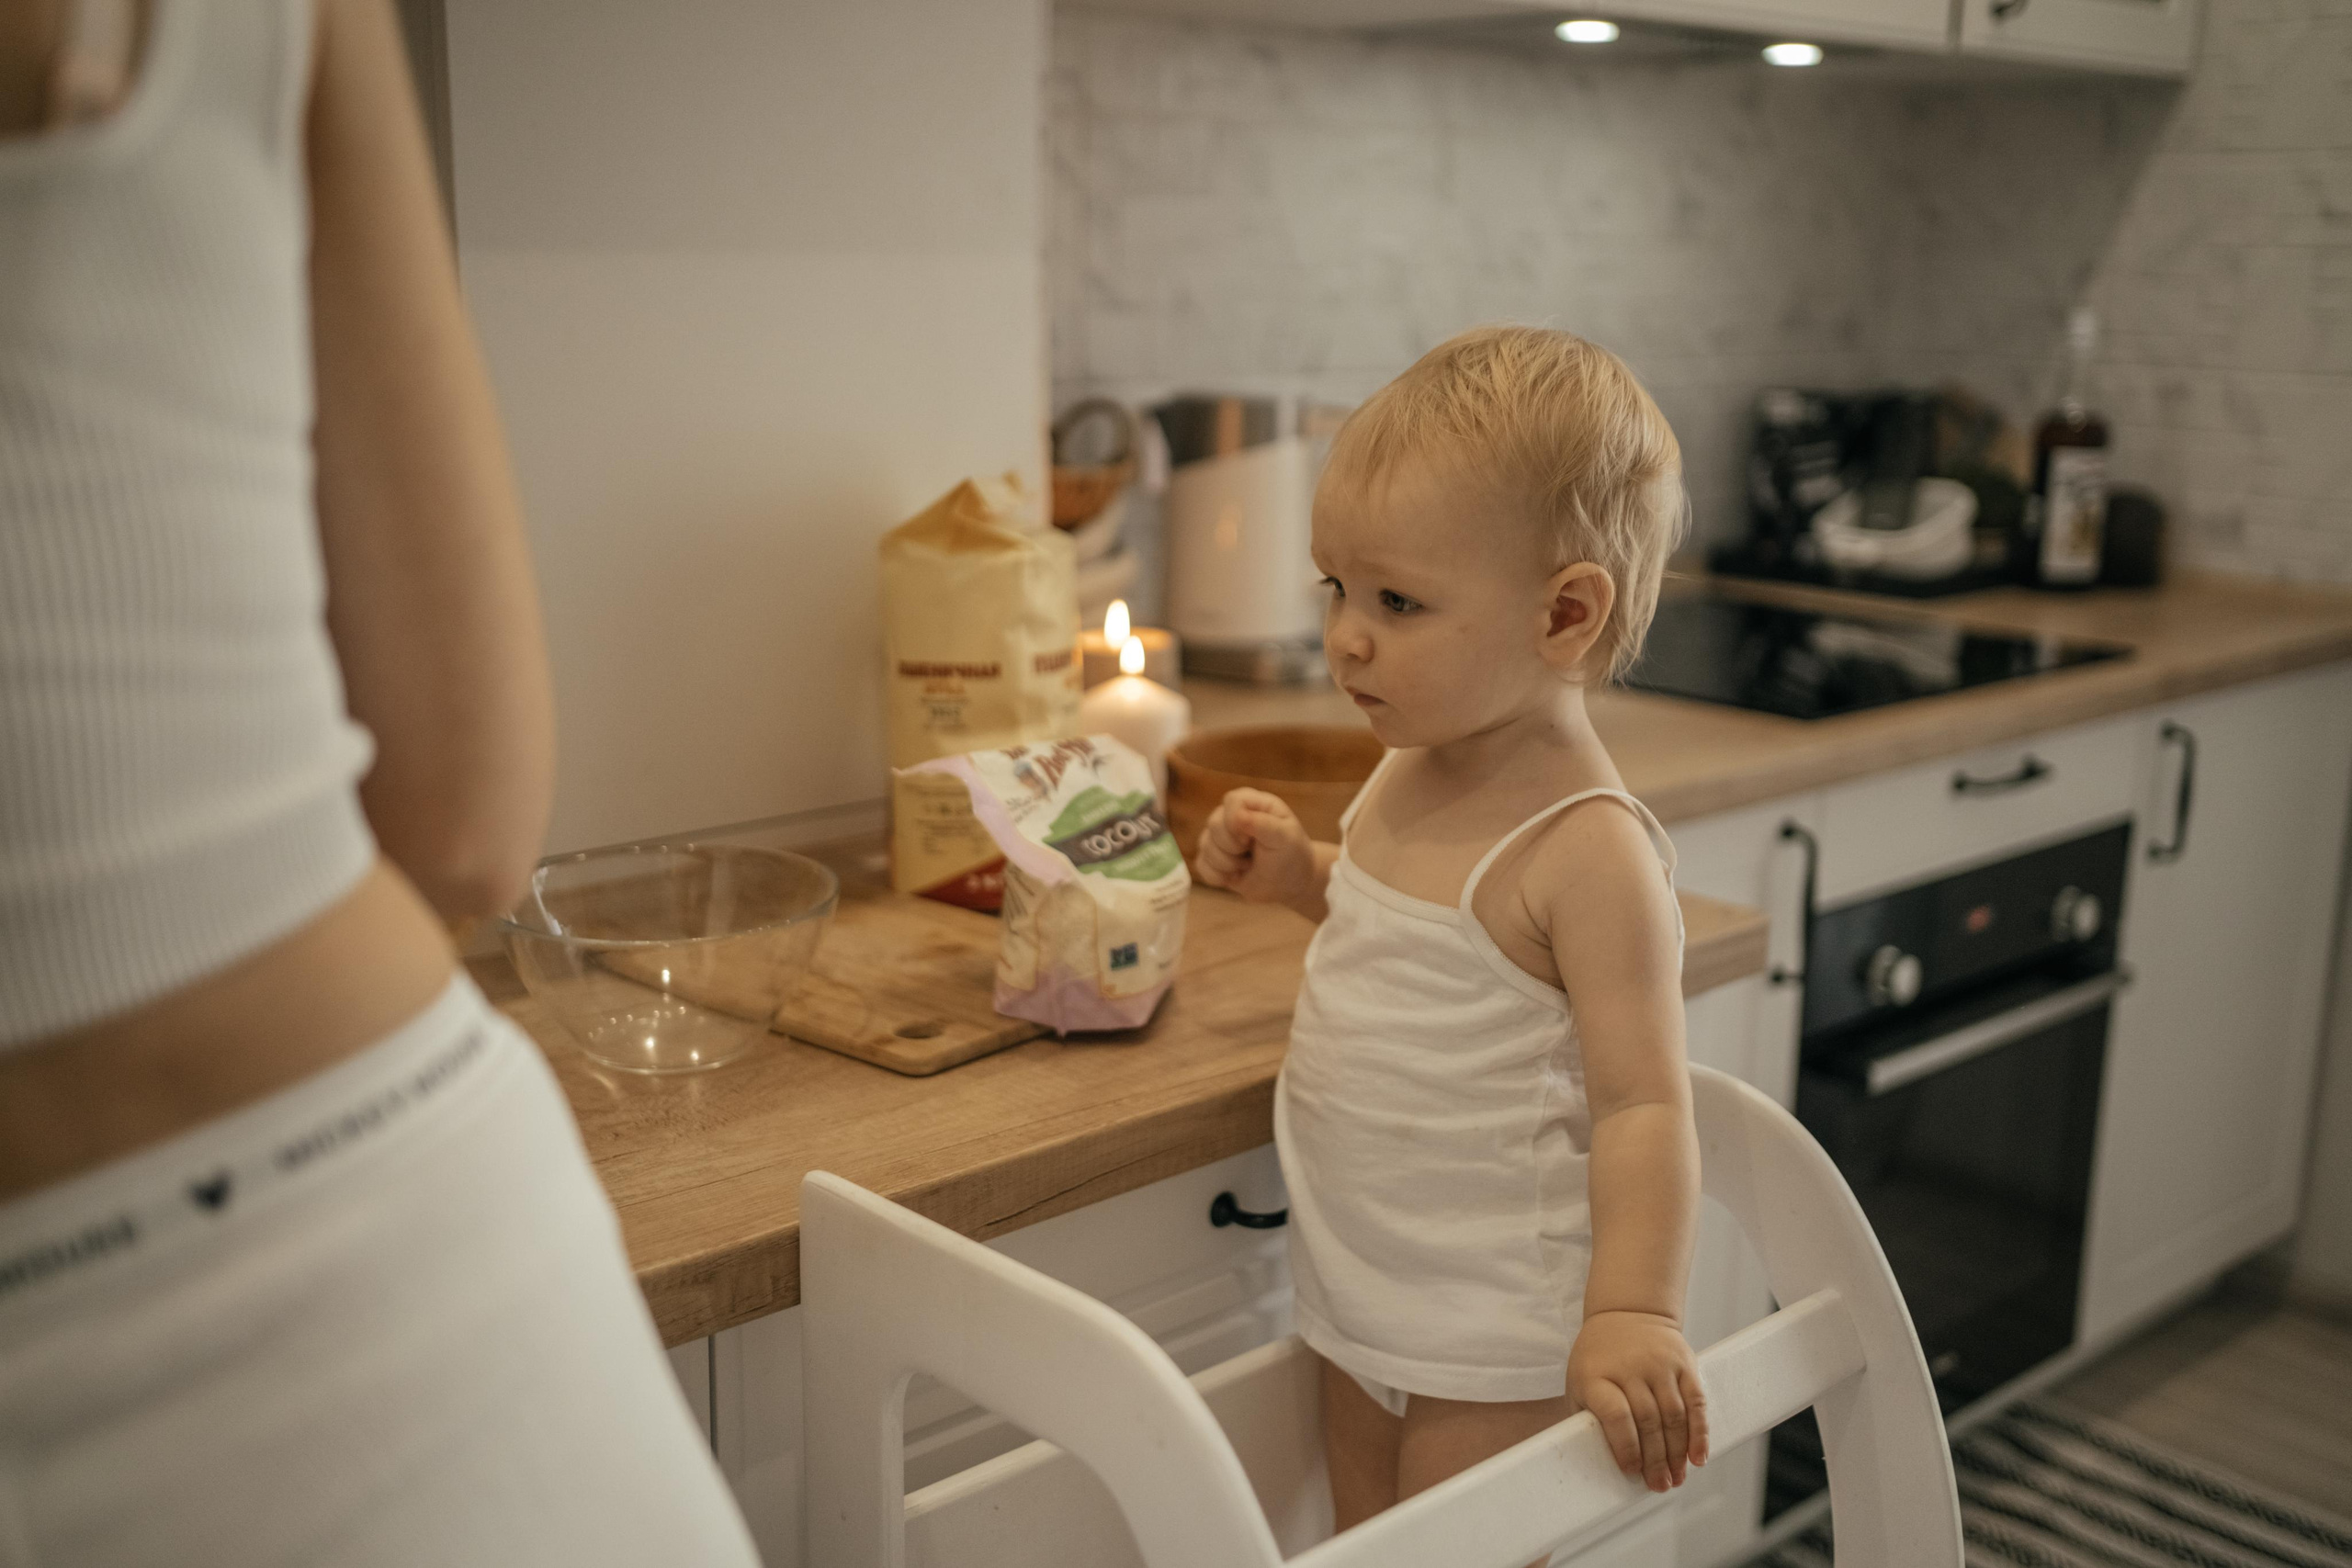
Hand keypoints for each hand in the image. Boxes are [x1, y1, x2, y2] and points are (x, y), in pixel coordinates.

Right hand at [1194, 788, 1316, 911]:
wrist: (1291, 884)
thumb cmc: (1292, 854)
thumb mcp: (1285, 837)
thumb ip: (1263, 824)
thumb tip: (1237, 816)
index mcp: (1252, 803)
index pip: (1231, 801)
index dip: (1235, 822)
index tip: (1251, 839)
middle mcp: (1232, 816)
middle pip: (1214, 824)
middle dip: (1232, 847)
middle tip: (1251, 855)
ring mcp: (1220, 838)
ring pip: (1204, 845)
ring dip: (1227, 864)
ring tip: (1247, 866)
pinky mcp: (1213, 859)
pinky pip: (1201, 865)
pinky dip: (1217, 876)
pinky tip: (1235, 876)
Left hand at [1567, 1310, 1708, 1491]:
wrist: (1626, 1313)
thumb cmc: (1597, 1359)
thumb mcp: (1579, 1383)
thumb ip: (1589, 1417)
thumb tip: (1599, 1463)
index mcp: (1596, 1375)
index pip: (1615, 1413)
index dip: (1625, 1446)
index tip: (1631, 1470)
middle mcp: (1630, 1368)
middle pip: (1648, 1420)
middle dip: (1656, 1459)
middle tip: (1660, 1485)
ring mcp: (1659, 1364)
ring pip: (1674, 1415)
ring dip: (1678, 1452)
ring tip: (1677, 1477)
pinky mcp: (1684, 1362)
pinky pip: (1696, 1401)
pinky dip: (1700, 1432)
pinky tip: (1698, 1456)